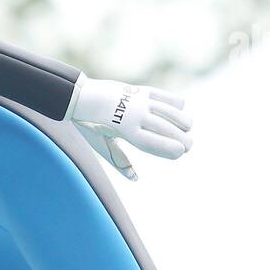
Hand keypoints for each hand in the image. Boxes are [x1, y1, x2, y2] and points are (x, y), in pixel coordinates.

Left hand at [65, 76, 192, 180]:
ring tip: (188, 129)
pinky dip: (174, 103)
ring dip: (182, 120)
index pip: (152, 142)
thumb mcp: (102, 145)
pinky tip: (180, 111)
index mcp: (124, 131)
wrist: (80, 96)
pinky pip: (164, 96)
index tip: (180, 153)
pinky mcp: (140, 90)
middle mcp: (134, 115)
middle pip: (165, 128)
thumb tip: (135, 179)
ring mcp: (138, 100)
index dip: (169, 148)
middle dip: (181, 138)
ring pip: (168, 110)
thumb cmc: (89, 126)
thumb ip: (119, 161)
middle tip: (190, 146)